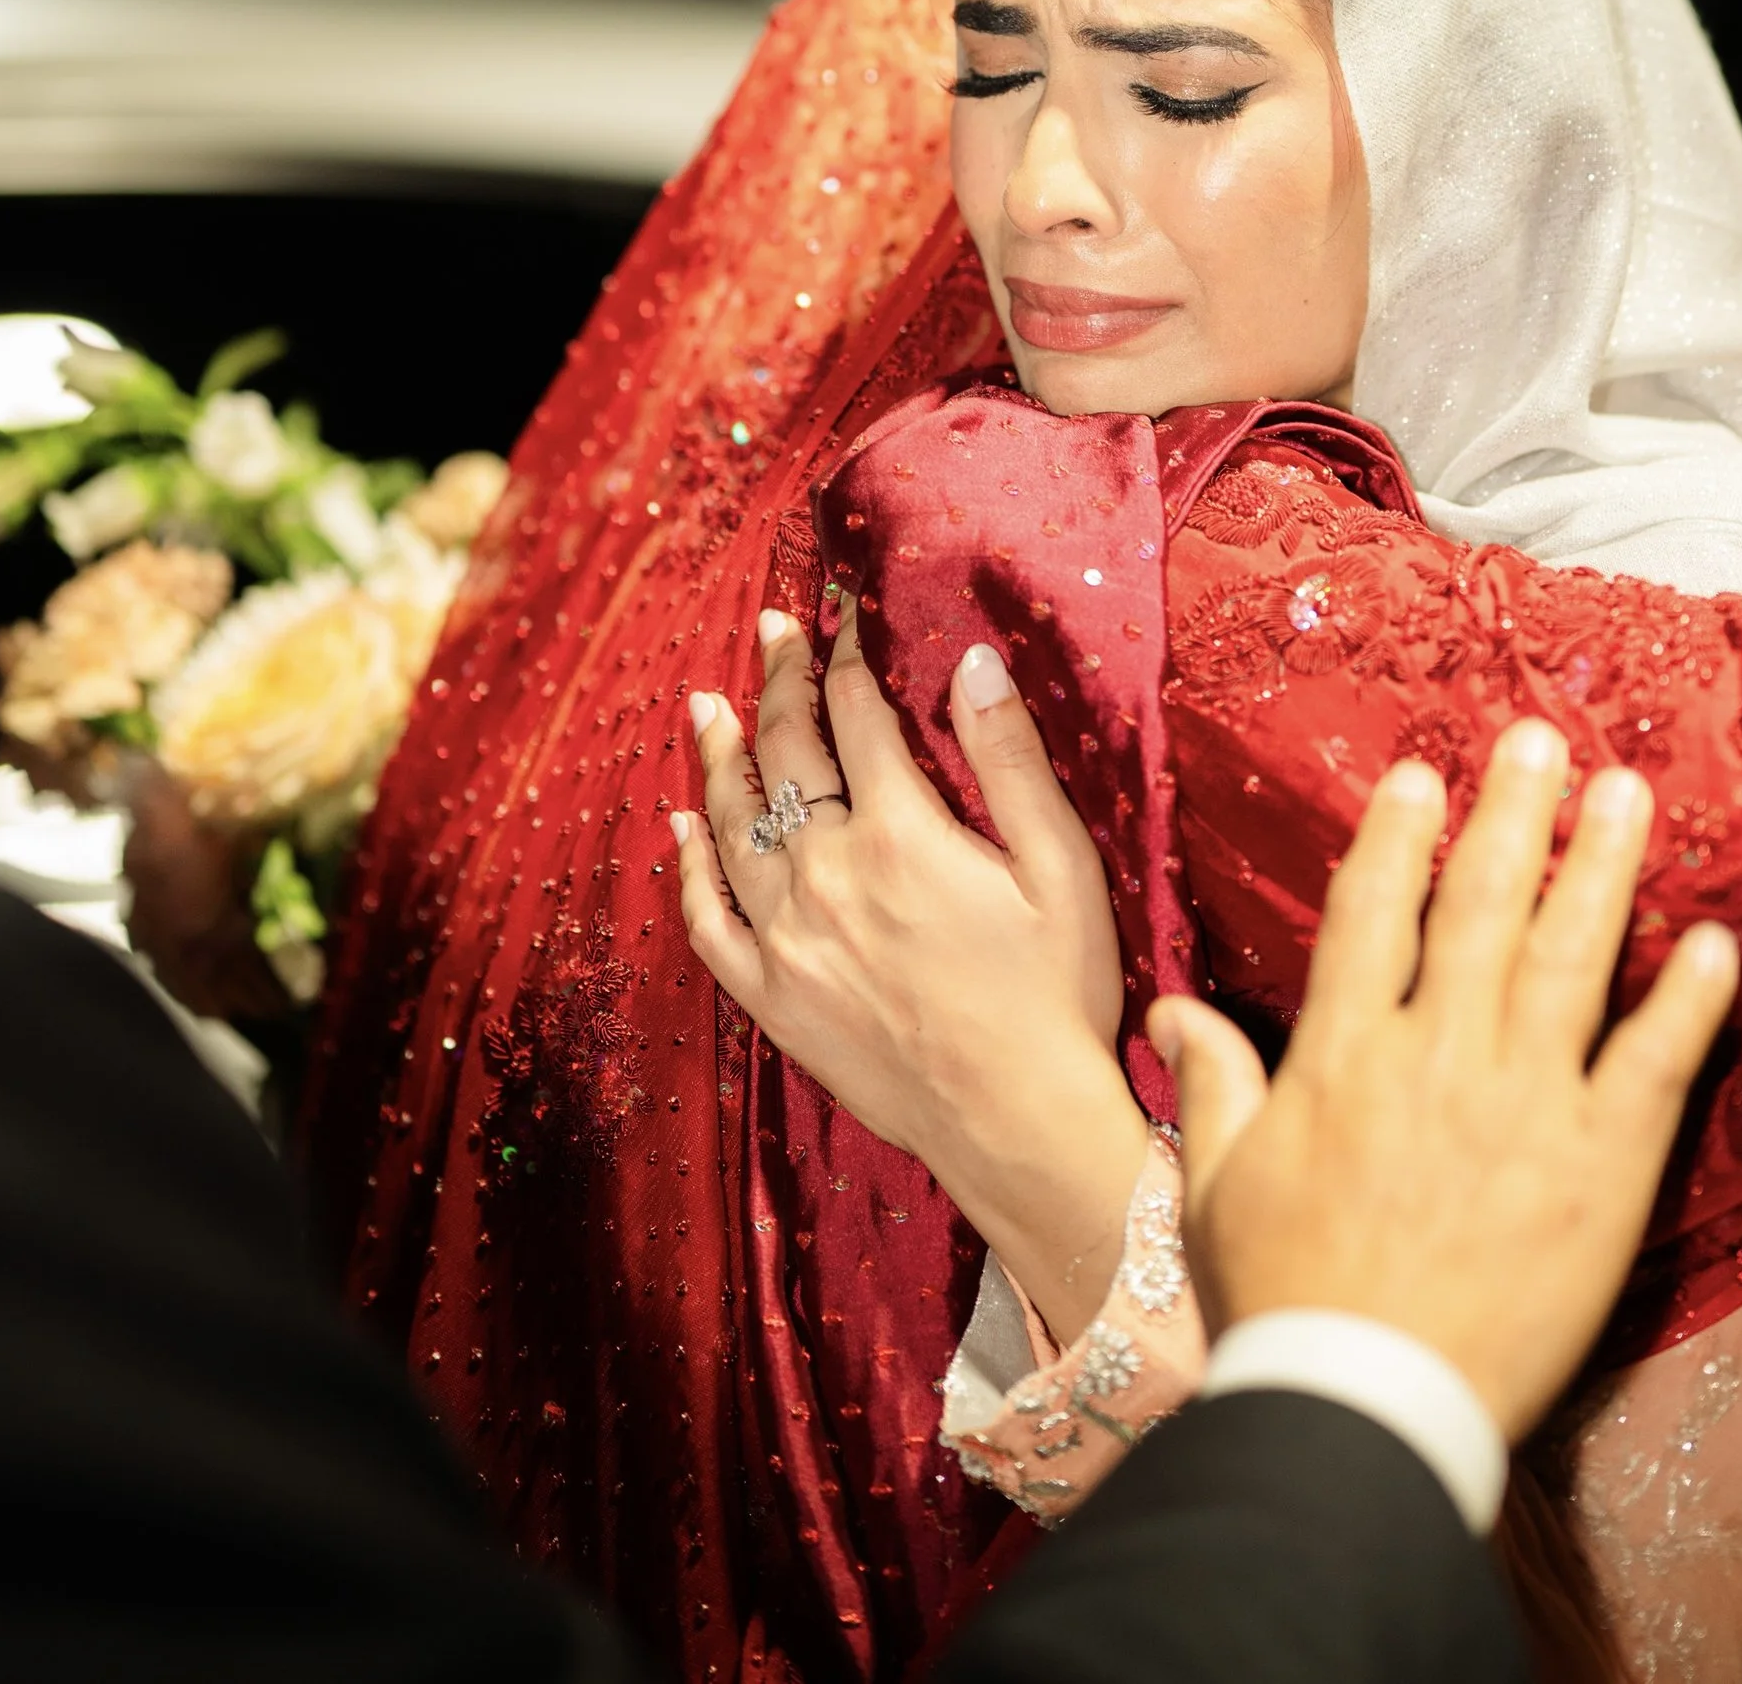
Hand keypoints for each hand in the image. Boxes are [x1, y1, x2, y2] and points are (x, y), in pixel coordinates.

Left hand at [672, 599, 1150, 1340]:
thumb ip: (1010, 757)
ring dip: (717, 757)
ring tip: (705, 705)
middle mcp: (829, 875)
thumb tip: (972, 661)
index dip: (847, 656)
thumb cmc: (1056, 993)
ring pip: (733, 825)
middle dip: (779, 682)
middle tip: (768, 632)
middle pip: (788, 754)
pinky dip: (689, 868)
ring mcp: (790, 940)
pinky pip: (710, 921)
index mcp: (901, 833)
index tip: (842, 617)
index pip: (858, 716)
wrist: (1019, 1124)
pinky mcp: (772, 999)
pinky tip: (680, 829)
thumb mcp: (1060, 865)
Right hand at [1148, 724, 1736, 1443]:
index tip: (1425, 775)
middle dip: (1514, 812)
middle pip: (1481, 905)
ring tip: (1629, 794)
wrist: (1365, 1407)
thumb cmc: (1284, 1303)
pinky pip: (1653, 1064)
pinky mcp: (1603, 1168)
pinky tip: (1716, 941)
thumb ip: (1215, 1085)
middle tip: (1545, 740)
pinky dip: (1689, 1000)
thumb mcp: (1218, 1188)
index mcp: (1344, 1057)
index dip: (1399, 837)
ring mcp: (1527, 1105)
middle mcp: (1438, 1057)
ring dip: (1602, 866)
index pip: (1374, 915)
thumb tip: (1176, 1008)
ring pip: (1571, 957)